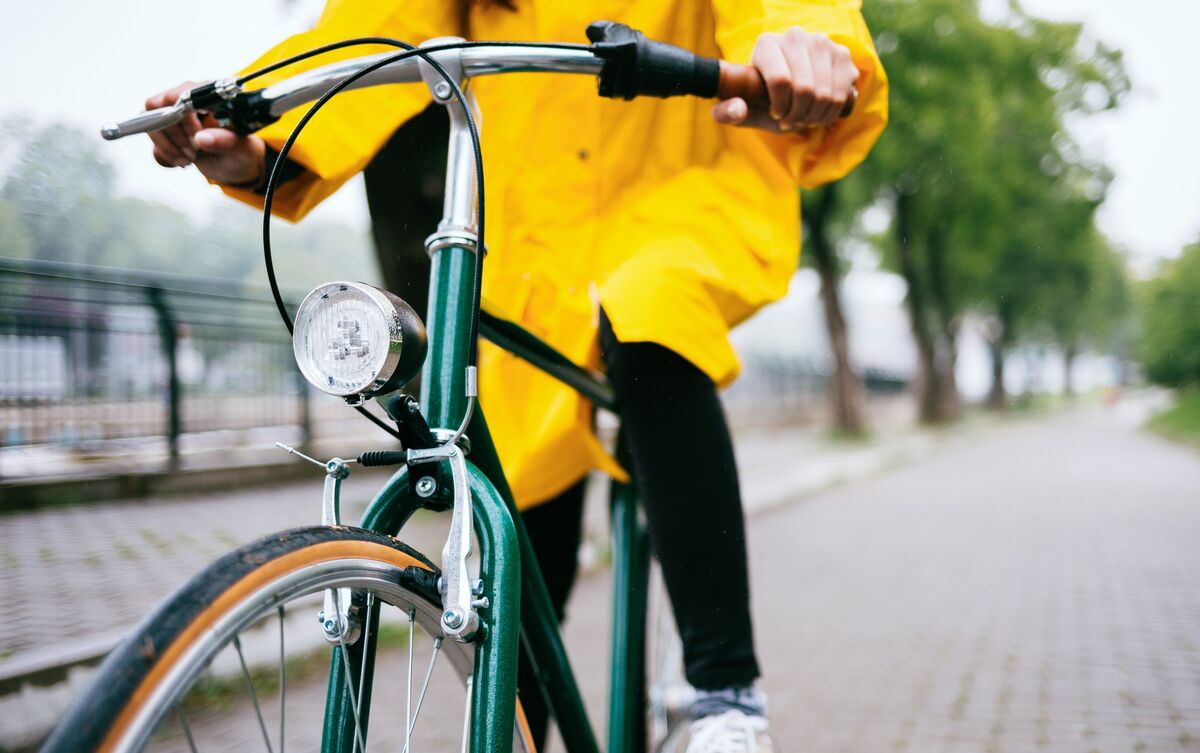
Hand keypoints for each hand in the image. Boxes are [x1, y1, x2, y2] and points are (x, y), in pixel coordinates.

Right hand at [145, 81, 266, 186]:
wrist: (236, 163)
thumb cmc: (242, 151)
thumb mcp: (242, 150)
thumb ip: (227, 142)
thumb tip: (202, 138)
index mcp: (209, 96)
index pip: (181, 94)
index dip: (182, 116)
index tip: (195, 137)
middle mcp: (189, 99)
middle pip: (160, 108)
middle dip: (176, 136)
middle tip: (194, 153)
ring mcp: (174, 113)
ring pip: (151, 122)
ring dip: (168, 146)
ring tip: (190, 160)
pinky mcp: (166, 128)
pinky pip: (152, 138)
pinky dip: (164, 154)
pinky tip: (182, 161)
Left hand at [713, 28, 858, 132]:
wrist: (791, 88)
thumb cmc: (764, 99)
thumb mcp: (745, 108)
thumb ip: (728, 112)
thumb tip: (736, 110)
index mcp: (766, 43)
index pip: (780, 80)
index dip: (780, 107)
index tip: (776, 115)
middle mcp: (795, 36)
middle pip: (805, 89)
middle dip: (798, 115)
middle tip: (792, 121)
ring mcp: (821, 42)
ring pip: (825, 93)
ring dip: (815, 115)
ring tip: (805, 118)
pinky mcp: (841, 54)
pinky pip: (841, 92)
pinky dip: (831, 111)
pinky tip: (820, 112)